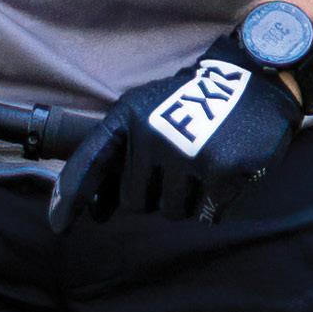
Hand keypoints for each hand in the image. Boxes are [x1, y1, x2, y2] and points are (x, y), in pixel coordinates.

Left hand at [49, 35, 304, 230]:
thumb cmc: (193, 105)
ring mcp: (187, 154)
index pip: (89, 163)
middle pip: (134, 202)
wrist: (253, 84)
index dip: (70, 198)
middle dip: (152, 196)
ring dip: (186, 201)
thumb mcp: (147, 115)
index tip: (59, 226)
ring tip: (201, 167)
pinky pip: (207, 215)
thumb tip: (98, 211)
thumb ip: (119, 158)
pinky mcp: (221, 172)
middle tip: (176, 171)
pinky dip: (214, 204)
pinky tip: (223, 177)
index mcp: (127, 118)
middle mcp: (151, 136)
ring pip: (171, 212)